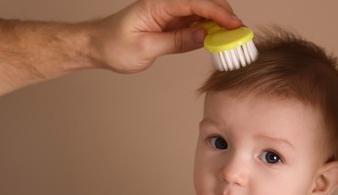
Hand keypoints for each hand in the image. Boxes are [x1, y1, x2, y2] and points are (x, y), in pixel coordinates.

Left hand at [89, 0, 241, 72]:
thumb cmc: (114, 45)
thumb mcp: (145, 47)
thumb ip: (176, 41)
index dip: (216, 12)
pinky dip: (207, 32)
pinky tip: (216, 40)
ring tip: (231, 38)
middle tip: (238, 32)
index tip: (233, 24)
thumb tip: (204, 35)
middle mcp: (165, 6)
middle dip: (223, 15)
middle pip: (202, 3)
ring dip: (217, 24)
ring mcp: (169, 15)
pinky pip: (194, 25)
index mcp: (157, 5)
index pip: (193, 2)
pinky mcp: (170, 26)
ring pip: (201, 14)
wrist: (98, 46)